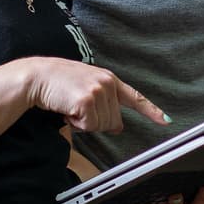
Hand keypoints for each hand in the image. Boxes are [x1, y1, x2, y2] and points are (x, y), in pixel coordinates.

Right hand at [22, 58, 165, 133]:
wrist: (37, 76)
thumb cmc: (58, 82)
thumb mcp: (86, 87)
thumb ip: (104, 103)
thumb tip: (117, 126)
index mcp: (109, 79)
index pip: (135, 97)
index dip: (151, 111)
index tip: (166, 121)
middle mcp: (107, 83)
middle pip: (114, 121)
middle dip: (96, 122)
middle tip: (78, 109)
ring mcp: (98, 91)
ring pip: (101, 125)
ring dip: (84, 123)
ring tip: (70, 106)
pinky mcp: (87, 100)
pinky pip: (88, 126)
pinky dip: (76, 124)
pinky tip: (67, 110)